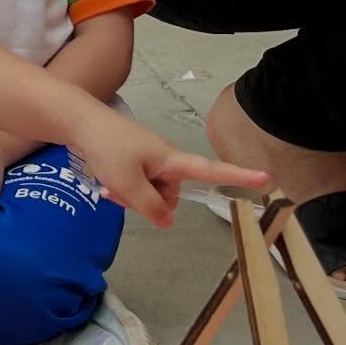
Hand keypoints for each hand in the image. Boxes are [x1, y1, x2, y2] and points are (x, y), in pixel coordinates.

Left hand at [69, 111, 267, 229]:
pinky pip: (137, 185)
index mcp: (172, 160)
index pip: (211, 170)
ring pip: (151, 193)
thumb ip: (150, 206)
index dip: (239, 175)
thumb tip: (168, 221)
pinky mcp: (134, 161)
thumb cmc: (108, 148)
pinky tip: (106, 187)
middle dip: (149, 202)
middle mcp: (165, 159)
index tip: (267, 178)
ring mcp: (149, 160)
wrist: (79, 123)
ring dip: (132, 196)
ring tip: (110, 186)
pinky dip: (124, 189)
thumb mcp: (129, 183)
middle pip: (170, 195)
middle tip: (122, 192)